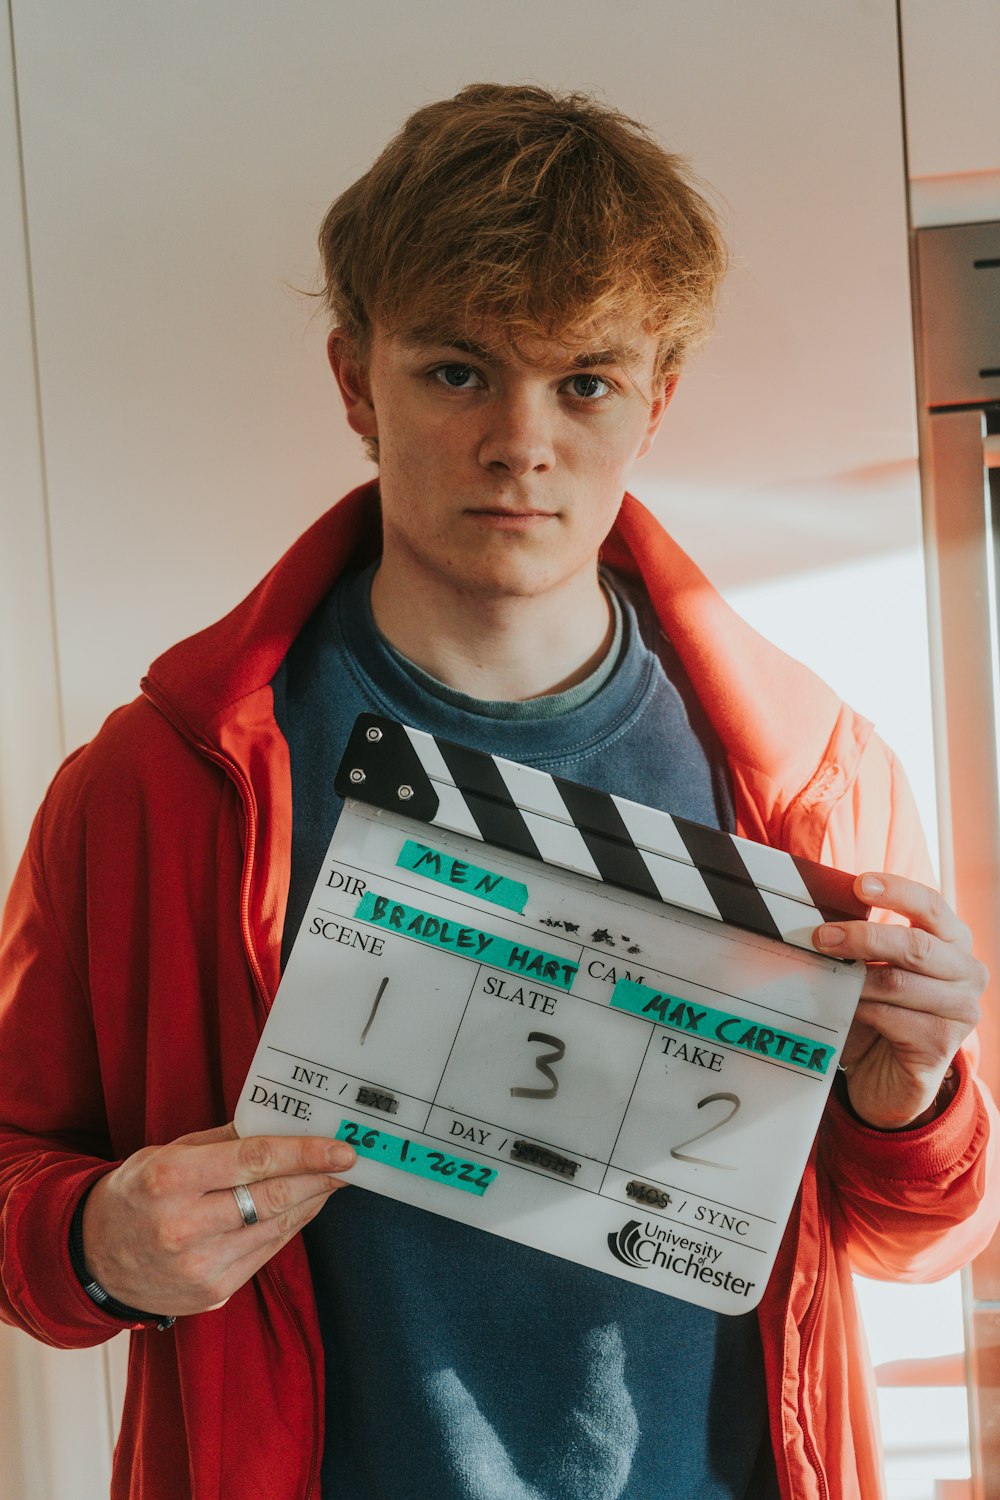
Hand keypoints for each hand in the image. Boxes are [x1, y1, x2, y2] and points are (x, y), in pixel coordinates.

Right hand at [81, 1121, 354, 1316]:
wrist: (94, 1259)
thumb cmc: (137, 1192)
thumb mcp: (168, 1152)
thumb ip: (226, 1139)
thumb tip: (284, 1124)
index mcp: (170, 1178)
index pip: (254, 1160)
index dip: (306, 1152)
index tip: (343, 1148)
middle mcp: (184, 1225)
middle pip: (273, 1196)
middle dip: (320, 1178)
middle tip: (349, 1163)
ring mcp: (199, 1265)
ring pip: (276, 1226)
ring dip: (311, 1200)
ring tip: (330, 1180)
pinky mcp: (212, 1292)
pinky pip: (266, 1252)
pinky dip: (289, 1226)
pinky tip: (301, 1206)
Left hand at [813, 872, 986, 1129]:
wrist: (888, 1076)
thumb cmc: (880, 1012)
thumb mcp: (876, 968)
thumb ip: (865, 942)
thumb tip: (821, 916)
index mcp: (953, 942)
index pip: (931, 905)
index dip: (896, 891)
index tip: (859, 883)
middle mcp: (968, 973)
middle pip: (915, 945)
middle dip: (864, 937)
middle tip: (821, 936)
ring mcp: (961, 1011)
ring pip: (897, 982)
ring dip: (853, 979)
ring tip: (824, 975)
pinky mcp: (942, 1044)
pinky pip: (889, 1017)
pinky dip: (858, 1010)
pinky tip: (842, 1009)